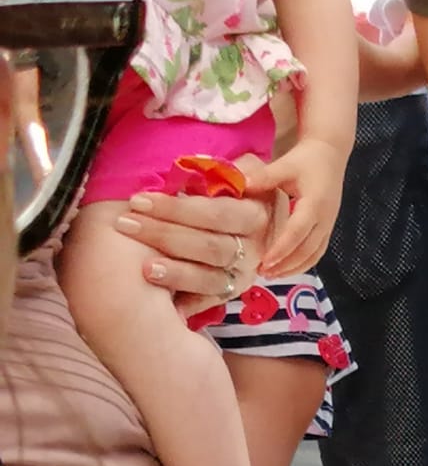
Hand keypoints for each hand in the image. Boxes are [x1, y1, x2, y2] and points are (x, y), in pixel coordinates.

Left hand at [113, 156, 271, 317]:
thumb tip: (202, 163)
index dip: (177, 209)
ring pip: (211, 277)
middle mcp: (254, 248)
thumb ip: (231, 168)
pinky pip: (210, 300)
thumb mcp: (244, 172)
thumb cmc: (240, 190)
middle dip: (165, 236)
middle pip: (210, 247)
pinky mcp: (233, 291)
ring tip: (144, 267)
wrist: (263, 220)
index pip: (216, 214)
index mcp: (257, 214)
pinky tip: (163, 302)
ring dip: (176, 273)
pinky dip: (188, 302)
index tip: (139, 200)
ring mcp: (244, 273)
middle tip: (126, 225)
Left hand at [247, 137, 346, 276]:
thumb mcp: (285, 164)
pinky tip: (288, 267)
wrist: (331, 153)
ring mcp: (328, 225)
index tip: (266, 261)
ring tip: (273, 274)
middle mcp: (325, 219)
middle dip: (286, 264)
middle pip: (307, 250)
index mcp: (315, 205)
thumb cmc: (307, 159)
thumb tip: (241, 185)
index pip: (297, 232)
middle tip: (264, 273)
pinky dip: (304, 263)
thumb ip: (265, 177)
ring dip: (295, 267)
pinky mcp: (328, 227)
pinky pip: (318, 251)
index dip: (282, 248)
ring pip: (314, 254)